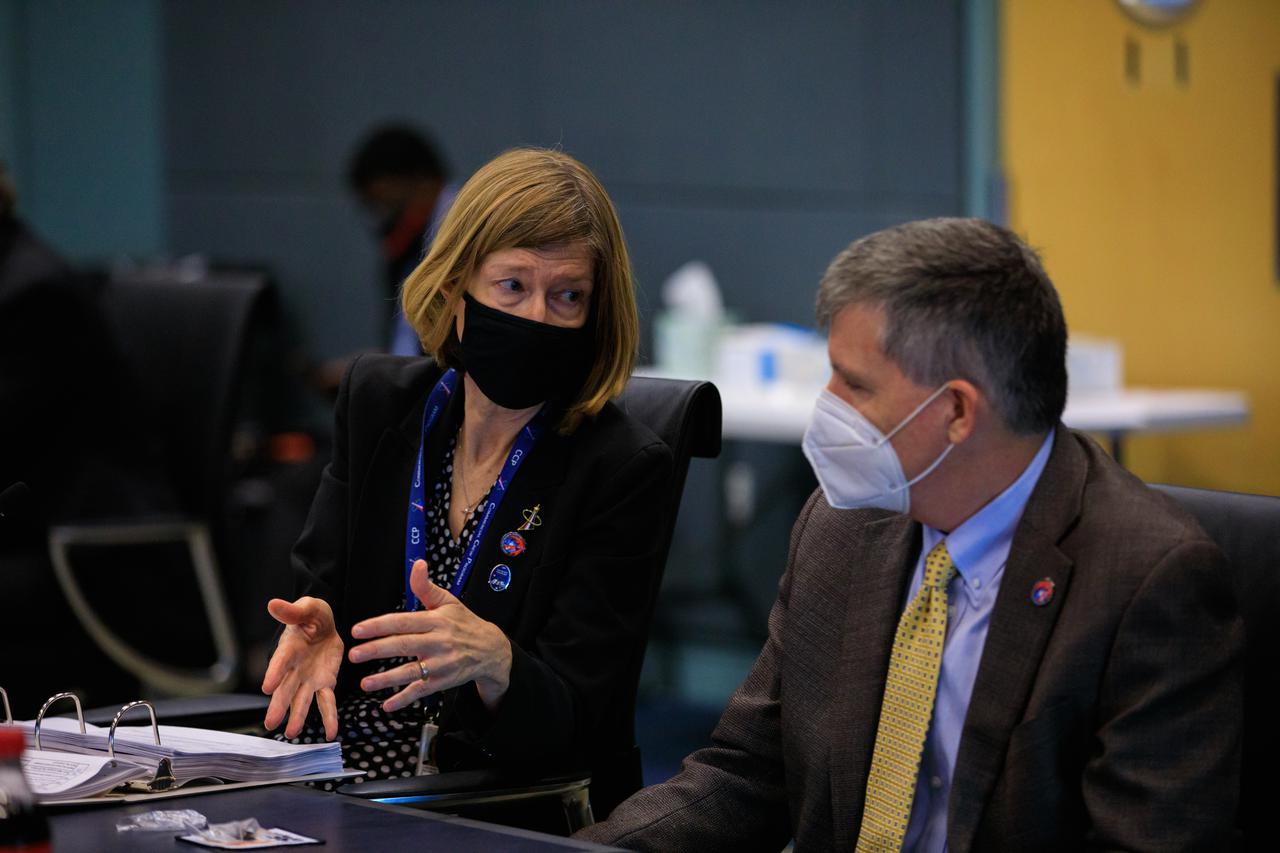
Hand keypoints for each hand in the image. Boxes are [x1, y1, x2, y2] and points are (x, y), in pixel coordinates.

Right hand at [261, 596, 343, 740]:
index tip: (267, 687)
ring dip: (298, 717)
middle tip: (271, 723)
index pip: (280, 662)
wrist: (326, 625)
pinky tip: (332, 733)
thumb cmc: (312, 615)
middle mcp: (294, 668)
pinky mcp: (324, 683)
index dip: (274, 673)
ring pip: (302, 700)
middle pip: (285, 688)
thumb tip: (273, 603)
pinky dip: (329, 718)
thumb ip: (293, 611)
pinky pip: (327, 702)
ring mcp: (308, 679)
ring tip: (292, 733)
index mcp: (289, 649)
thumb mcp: (307, 608)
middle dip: (279, 705)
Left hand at [348, 559, 512, 712]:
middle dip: (377, 650)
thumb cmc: (464, 623)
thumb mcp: (448, 602)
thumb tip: (417, 563)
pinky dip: (404, 699)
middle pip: (404, 646)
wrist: (491, 650)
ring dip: (387, 679)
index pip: (404, 622)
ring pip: (411, 671)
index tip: (357, 630)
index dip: (380, 625)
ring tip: (365, 683)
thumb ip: (426, 586)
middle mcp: (438, 642)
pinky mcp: (443, 681)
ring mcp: (441, 663)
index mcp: (436, 620)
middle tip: (354, 655)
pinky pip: (421, 691)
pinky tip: (386, 705)